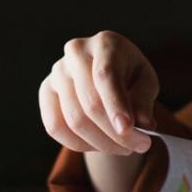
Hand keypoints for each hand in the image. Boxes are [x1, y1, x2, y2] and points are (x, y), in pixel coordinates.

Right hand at [38, 31, 158, 155]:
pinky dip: (79, 144)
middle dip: (115, 133)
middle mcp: (76, 52)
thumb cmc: (129, 75)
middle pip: (90, 103)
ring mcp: (57, 71)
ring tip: (123, 148)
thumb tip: (145, 124)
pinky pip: (55, 127)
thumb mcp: (146, 81)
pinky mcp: (46, 91)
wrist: (105, 72)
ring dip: (101, 143)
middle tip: (138, 147)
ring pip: (74, 120)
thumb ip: (145, 100)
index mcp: (105, 43)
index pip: (106, 76)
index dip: (116, 105)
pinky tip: (98, 144)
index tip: (128, 130)